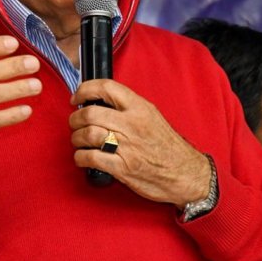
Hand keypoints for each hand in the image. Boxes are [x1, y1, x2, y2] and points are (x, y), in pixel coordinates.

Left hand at [69, 80, 211, 207]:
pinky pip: (91, 158)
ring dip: (77, 138)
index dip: (85, 89)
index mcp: (140, 108)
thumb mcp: (152, 116)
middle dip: (75, 118)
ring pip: (88, 134)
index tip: (76, 97)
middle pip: (91, 113)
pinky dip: (80, 157)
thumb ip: (127, 108)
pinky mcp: (123, 168)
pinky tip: (82, 158)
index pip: (106, 87)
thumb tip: (98, 102)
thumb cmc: (168, 146)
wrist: (186, 173)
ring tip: (79, 141)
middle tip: (75, 123)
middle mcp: (133, 124)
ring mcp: (128, 146)